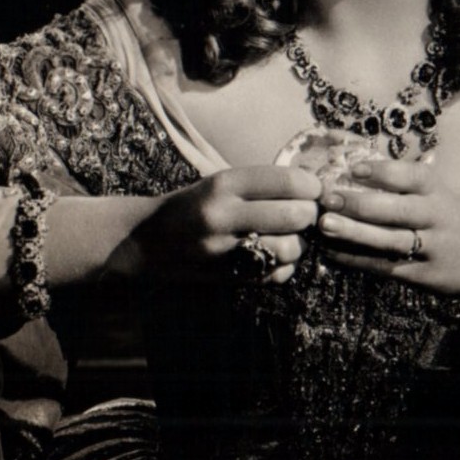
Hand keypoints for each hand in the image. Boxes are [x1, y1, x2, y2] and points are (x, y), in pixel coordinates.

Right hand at [142, 166, 322, 283]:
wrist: (145, 241)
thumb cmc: (192, 205)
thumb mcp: (219, 182)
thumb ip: (262, 184)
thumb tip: (315, 188)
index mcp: (223, 184)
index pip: (288, 181)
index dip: (312, 186)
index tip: (314, 190)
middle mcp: (222, 216)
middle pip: (294, 215)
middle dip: (310, 214)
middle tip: (307, 214)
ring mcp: (223, 251)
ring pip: (289, 248)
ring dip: (300, 243)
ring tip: (291, 236)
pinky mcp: (225, 278)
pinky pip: (275, 275)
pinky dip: (285, 266)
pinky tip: (275, 256)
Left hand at [314, 156, 459, 296]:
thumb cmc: (452, 221)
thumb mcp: (440, 196)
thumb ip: (406, 185)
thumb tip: (354, 167)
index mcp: (439, 193)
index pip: (412, 177)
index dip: (384, 172)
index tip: (355, 168)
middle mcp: (437, 219)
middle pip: (398, 210)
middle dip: (360, 204)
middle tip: (328, 198)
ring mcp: (432, 249)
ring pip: (390, 240)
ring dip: (355, 233)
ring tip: (325, 226)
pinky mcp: (423, 275)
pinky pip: (385, 266)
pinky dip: (356, 260)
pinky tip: (332, 253)